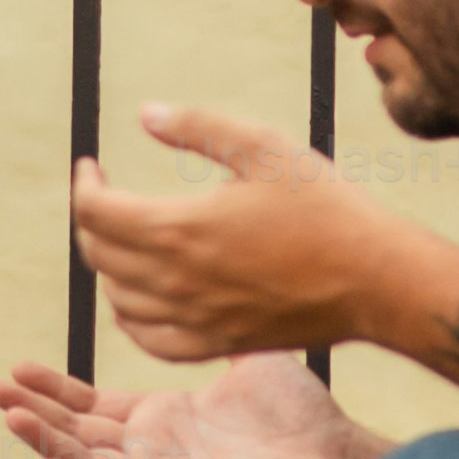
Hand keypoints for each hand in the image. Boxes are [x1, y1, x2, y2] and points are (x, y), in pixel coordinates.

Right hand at [0, 351, 388, 458]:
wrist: (339, 454)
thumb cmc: (300, 413)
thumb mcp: (245, 354)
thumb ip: (212, 327)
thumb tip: (201, 280)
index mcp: (162, 418)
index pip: (90, 405)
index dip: (52, 389)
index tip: (15, 368)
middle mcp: (154, 451)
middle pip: (77, 434)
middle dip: (34, 412)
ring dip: (46, 445)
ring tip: (10, 418)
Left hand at [67, 103, 421, 363]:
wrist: (373, 279)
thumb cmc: (324, 207)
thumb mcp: (264, 147)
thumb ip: (198, 126)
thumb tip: (144, 114)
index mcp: (179, 229)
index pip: (96, 212)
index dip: (85, 184)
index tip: (93, 166)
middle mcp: (176, 281)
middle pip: (99, 254)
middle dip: (92, 220)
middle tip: (107, 196)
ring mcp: (193, 320)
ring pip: (117, 300)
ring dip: (109, 266)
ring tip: (126, 238)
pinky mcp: (215, 345)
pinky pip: (149, 340)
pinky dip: (130, 318)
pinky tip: (139, 299)